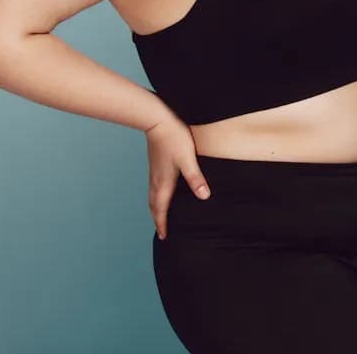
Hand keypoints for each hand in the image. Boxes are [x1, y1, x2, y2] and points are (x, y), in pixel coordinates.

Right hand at [145, 116, 207, 239]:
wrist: (156, 120)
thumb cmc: (174, 138)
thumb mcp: (188, 159)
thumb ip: (195, 178)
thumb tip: (204, 197)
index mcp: (163, 182)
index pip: (161, 209)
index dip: (162, 224)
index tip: (164, 236)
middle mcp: (156, 179)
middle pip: (154, 205)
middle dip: (157, 219)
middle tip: (161, 231)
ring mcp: (154, 171)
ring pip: (152, 196)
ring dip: (155, 208)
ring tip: (160, 215)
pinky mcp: (155, 164)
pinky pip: (153, 186)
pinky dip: (156, 196)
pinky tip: (162, 191)